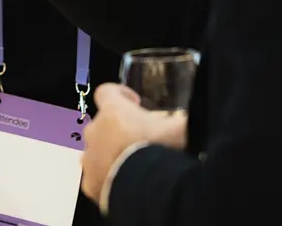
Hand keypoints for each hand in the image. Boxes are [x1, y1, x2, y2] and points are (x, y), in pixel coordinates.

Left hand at [80, 84, 188, 205]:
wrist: (146, 191)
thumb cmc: (161, 151)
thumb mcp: (180, 130)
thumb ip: (183, 120)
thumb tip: (192, 117)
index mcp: (113, 112)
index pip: (106, 91)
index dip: (120, 94)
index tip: (135, 103)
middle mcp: (95, 131)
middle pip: (102, 124)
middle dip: (118, 130)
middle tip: (141, 141)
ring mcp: (89, 159)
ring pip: (96, 152)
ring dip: (111, 155)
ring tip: (134, 166)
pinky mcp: (90, 184)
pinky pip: (96, 177)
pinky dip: (108, 180)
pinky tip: (127, 185)